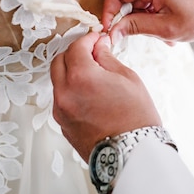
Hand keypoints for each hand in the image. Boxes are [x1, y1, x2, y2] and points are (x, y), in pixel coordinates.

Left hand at [51, 32, 161, 160]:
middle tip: (93, 53)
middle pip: (60, 61)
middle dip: (75, 53)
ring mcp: (61, 110)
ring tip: (93, 74)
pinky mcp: (63, 124)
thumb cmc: (135, 118)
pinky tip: (90, 92)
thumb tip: (98, 47)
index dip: (88, 39)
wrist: (132, 154)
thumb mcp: (127, 78)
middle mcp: (65, 93)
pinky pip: (62, 99)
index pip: (76, 47)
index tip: (97, 39)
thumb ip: (107, 58)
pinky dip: (71, 90)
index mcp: (81, 77)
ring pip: (58, 81)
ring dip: (71, 72)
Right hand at [102, 0, 193, 43]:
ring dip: (145, 15)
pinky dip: (153, 8)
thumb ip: (135, 27)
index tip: (111, 30)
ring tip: (163, 33)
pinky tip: (166, 23)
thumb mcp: (166, 28)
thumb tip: (112, 32)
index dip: (109, 12)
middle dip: (132, 16)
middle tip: (143, 35)